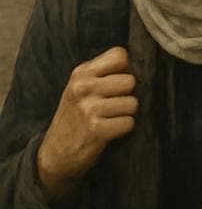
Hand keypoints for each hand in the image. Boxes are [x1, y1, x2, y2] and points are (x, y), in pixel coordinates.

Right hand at [35, 47, 136, 205]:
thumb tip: (140, 63)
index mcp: (81, 72)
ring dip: (126, 114)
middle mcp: (83, 87)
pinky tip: (109, 131)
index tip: (115, 83)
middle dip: (127, 94)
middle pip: (131, 81)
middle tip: (113, 105)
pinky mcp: (96, 129)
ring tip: (110, 118)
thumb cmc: (76, 115)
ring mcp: (88, 108)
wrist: (54, 153)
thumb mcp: (82, 87)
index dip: (125, 69)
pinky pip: (129, 122)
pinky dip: (124, 129)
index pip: (120, 55)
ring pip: (133, 103)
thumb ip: (105, 71)